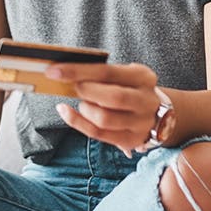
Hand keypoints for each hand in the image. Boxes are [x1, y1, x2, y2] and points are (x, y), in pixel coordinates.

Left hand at [47, 62, 166, 156]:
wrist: (156, 113)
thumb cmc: (129, 89)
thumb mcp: (124, 75)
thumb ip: (100, 74)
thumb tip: (63, 71)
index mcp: (143, 77)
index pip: (108, 72)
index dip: (78, 71)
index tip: (54, 70)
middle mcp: (146, 101)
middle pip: (112, 97)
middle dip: (85, 91)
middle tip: (73, 87)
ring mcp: (140, 123)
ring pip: (104, 119)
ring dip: (84, 109)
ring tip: (83, 103)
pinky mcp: (130, 140)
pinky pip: (98, 134)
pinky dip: (76, 122)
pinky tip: (66, 111)